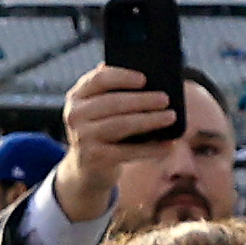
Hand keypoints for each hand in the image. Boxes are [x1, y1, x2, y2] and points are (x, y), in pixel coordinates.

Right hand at [52, 65, 170, 222]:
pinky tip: (168, 144)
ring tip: (171, 117)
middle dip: (142, 100)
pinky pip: (128, 151)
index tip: (144, 79)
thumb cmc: (102, 130)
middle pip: (112, 102)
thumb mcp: (99, 109)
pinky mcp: (95, 158)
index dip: (122, 77)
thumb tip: (149, 78)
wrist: (86, 168)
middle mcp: (75, 115)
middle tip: (165, 99)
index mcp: (77, 97)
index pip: (98, 79)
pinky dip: (151, 148)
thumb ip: (113, 92)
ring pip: (121, 125)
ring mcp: (83, 137)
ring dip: (150, 120)